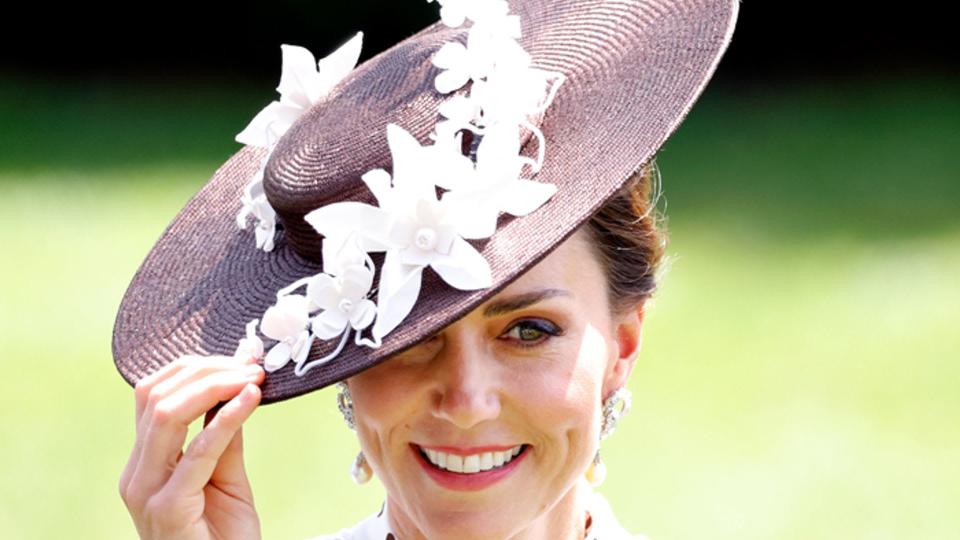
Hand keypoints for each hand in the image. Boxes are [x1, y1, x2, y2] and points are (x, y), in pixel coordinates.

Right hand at [119, 354, 265, 539]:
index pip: (152, 394)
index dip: (195, 368)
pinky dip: (225, 419)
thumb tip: (239, 389)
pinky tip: (249, 400)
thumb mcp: (225, 478)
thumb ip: (224, 438)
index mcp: (143, 462)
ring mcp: (146, 491)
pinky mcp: (168, 509)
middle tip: (251, 365)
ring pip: (165, 414)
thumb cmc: (222, 537)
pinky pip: (196, 452)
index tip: (241, 359)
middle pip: (155, 395)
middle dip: (206, 370)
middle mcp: (136, 473)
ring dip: (214, 387)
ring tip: (252, 379)